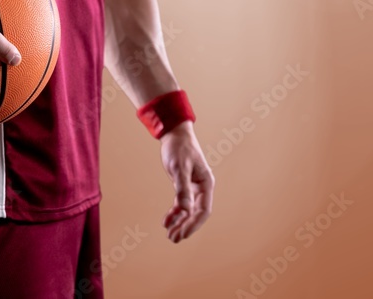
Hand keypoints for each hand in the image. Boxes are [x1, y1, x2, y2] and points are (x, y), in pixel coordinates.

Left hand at [160, 121, 214, 242]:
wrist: (173, 134)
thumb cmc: (179, 148)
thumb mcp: (179, 167)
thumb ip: (182, 189)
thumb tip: (184, 210)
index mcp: (206, 183)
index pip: (203, 210)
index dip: (194, 224)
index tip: (183, 234)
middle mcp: (202, 188)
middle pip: (196, 213)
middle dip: (186, 227)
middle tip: (174, 239)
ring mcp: (193, 188)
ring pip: (188, 211)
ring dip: (179, 223)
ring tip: (170, 235)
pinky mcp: (184, 186)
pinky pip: (180, 204)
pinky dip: (174, 213)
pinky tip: (166, 221)